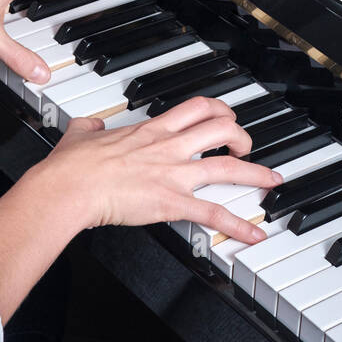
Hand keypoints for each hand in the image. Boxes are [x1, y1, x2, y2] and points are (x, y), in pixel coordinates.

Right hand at [37, 96, 283, 244]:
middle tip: (247, 147)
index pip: (195, 107)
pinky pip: (213, 213)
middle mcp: (168, 147)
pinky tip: (254, 233)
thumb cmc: (72, 165)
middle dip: (241, 135)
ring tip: (272, 180)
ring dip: (255, 173)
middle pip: (220, 128)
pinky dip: (238, 225)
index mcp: (150, 130)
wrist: (69, 186)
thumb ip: (90, 128)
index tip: (226, 117)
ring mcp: (173, 174)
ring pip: (226, 166)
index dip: (218, 110)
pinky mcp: (171, 203)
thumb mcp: (81, 133)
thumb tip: (89, 126)